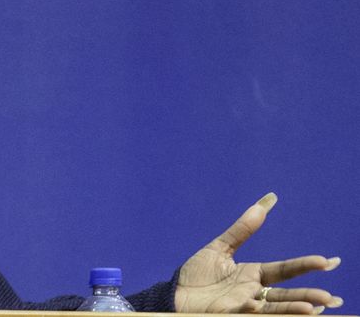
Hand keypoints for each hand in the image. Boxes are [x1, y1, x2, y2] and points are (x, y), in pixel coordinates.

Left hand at [175, 193, 342, 313]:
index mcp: (253, 275)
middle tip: (331, 299)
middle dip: (308, 296)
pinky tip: (265, 307)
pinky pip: (247, 314)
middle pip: (286, 294)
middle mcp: (253, 293)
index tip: (329, 262)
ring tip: (315, 308)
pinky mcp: (229, 314)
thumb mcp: (220, 247)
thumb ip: (242, 228)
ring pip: (274, 308)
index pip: (285, 270)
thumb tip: (267, 201)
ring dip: (294, 308)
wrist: (174, 294)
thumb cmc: (196, 273)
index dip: (306, 265)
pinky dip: (258, 311)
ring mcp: (243, 306)